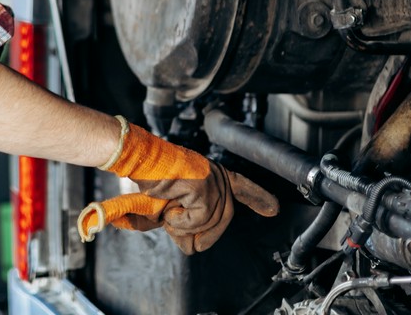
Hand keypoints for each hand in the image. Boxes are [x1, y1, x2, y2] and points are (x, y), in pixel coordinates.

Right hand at [77, 161, 277, 253]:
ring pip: (210, 223)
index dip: (258, 198)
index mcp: (211, 174)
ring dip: (183, 225)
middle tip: (173, 226)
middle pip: (224, 219)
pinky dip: (181, 221)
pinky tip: (170, 207)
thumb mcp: (168, 207)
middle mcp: (218, 176)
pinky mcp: (205, 188)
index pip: (242, 187)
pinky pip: (200, 220)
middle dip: (202, 233)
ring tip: (167, 210)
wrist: (136, 162)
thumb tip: (192, 248)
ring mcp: (214, 181)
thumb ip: (185, 224)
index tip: (274, 208)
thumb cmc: (147, 179)